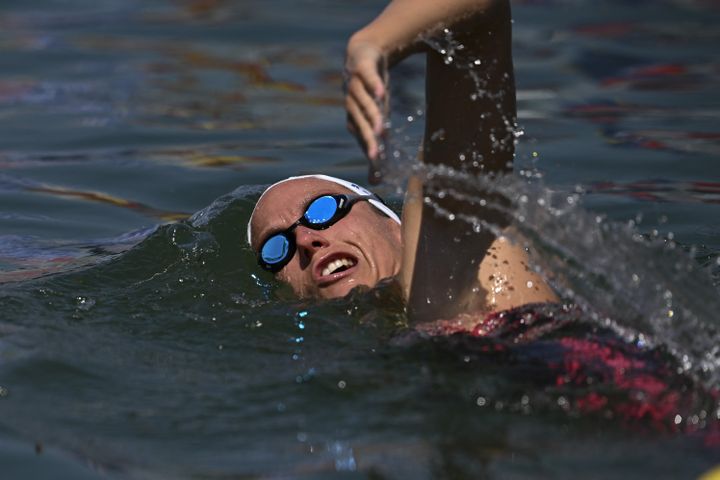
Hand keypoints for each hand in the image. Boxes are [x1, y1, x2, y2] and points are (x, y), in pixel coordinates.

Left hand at [344, 38, 388, 183]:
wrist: (363, 54)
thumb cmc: (370, 94)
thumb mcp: (376, 120)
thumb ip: (377, 147)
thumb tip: (376, 181)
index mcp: (354, 121)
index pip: (364, 141)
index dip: (371, 155)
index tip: (378, 173)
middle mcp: (351, 106)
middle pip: (361, 125)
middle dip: (368, 141)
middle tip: (376, 157)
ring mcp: (355, 86)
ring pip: (364, 103)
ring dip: (372, 116)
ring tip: (382, 129)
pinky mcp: (362, 68)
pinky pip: (368, 78)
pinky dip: (374, 85)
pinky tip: (381, 92)